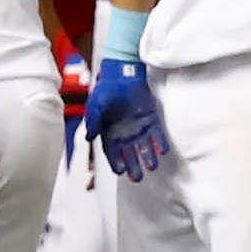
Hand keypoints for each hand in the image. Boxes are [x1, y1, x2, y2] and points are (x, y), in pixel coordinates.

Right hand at [85, 59, 167, 179]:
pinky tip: (162, 150)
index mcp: (110, 132)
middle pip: (129, 154)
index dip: (116, 162)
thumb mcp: (95, 105)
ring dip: (148, 157)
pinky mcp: (151, 120)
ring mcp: (139, 127)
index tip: (120, 171)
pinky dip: (159, 142)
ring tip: (151, 166)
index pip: (112, 152)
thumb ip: (92, 121)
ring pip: (144, 147)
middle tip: (137, 177)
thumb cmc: (106, 89)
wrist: (123, 74)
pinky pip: (157, 134)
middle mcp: (125, 133)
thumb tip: (89, 138)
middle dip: (133, 166)